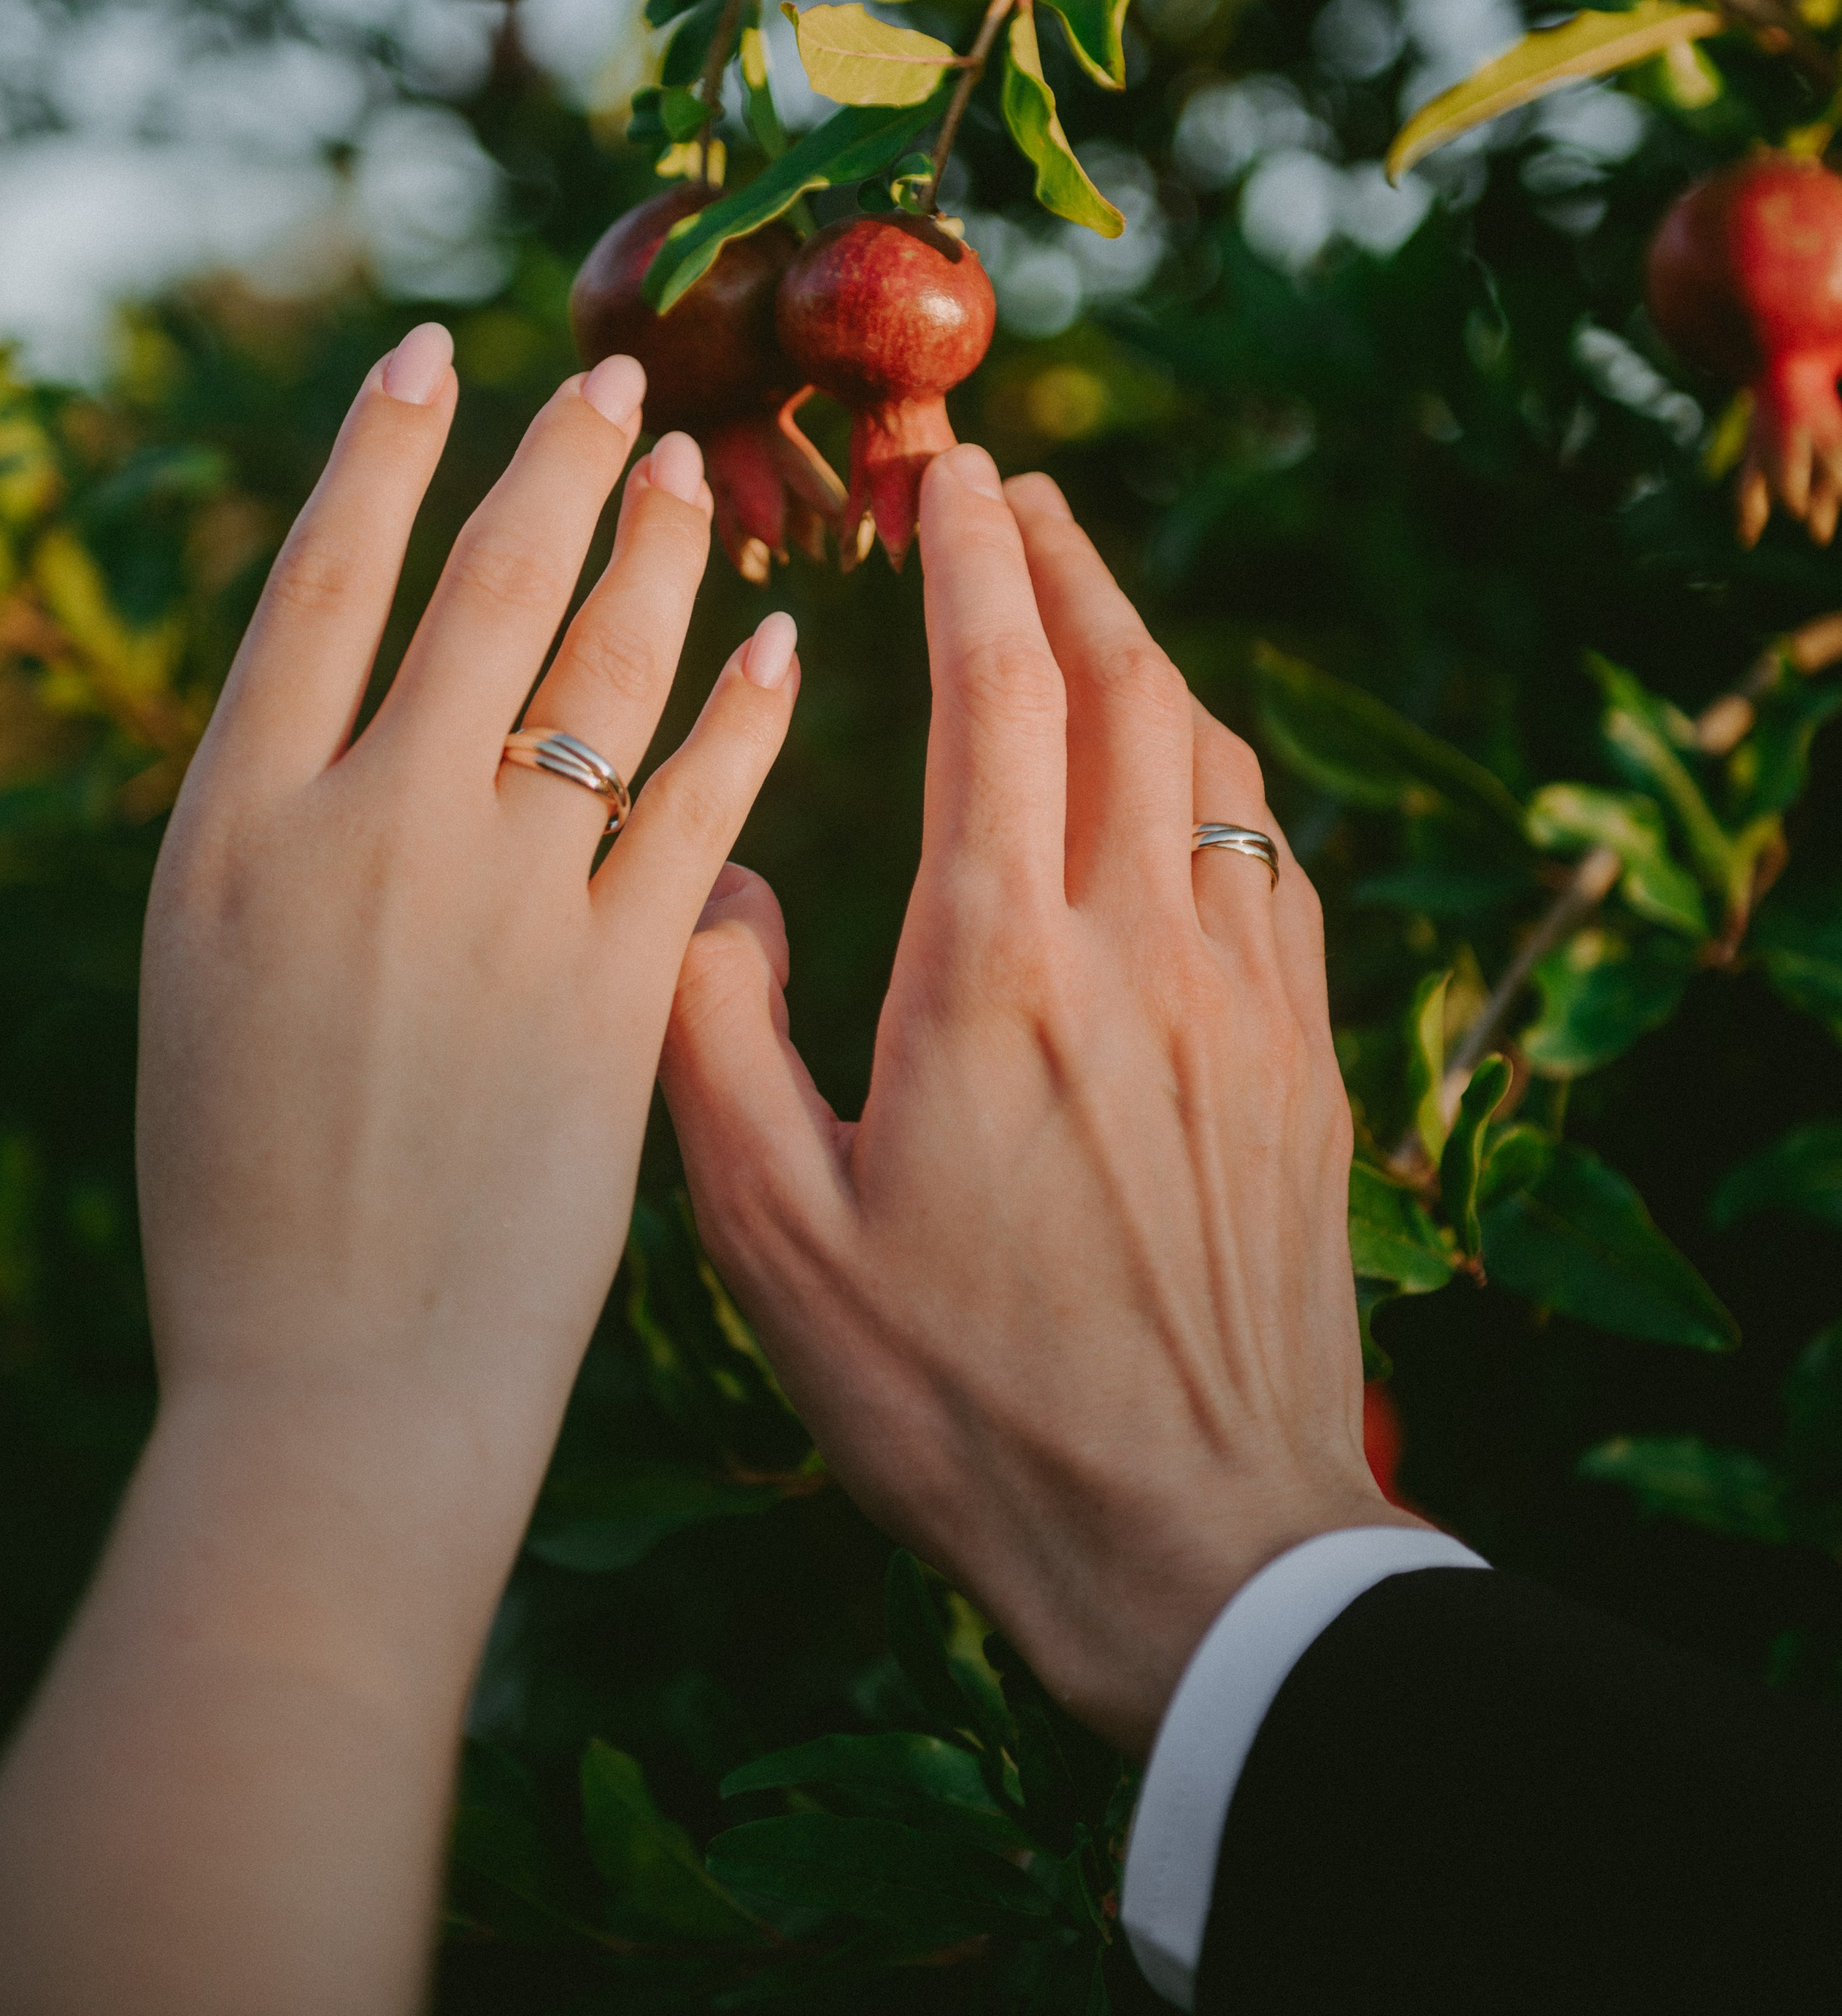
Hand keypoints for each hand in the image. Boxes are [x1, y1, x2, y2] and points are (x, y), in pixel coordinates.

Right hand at [0, 323, 799, 2015]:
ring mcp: (517, 907)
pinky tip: (777, 655)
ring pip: (617, 678)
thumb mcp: (239, 1040)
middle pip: (502, 599)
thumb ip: (315, 887)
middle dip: (561, 469)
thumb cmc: (289, 1268)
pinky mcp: (662, 996)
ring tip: (692, 472)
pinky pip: (713, 817)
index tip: (436, 362)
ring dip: (661, 557)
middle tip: (612, 375)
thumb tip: (439, 781)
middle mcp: (385, 841)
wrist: (359, 1438)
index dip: (389, 459)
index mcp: (247, 839)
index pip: (340, 590)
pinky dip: (744, 723)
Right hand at [660, 446, 1422, 1759]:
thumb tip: (708, 879)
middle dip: (1067, 563)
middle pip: (1126, 687)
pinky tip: (1186, 780)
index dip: (972, 558)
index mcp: (995, 970)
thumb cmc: (959, 1403)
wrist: (1192, 1542)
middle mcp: (1141, 951)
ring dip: (1148, 656)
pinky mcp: (1306, 1067)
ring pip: (1213, 763)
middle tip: (1016, 490)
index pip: (999, 691)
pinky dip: (1218, 779)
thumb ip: (712, 1033)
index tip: (948, 473)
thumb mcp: (770, 1236)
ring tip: (1089, 605)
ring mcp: (1246, 1004)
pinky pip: (1274, 865)